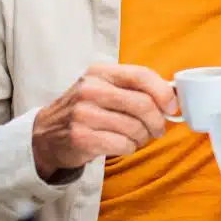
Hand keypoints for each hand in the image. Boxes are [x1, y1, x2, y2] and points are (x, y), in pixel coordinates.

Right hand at [31, 64, 175, 180]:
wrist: (46, 134)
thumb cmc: (86, 110)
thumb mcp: (104, 89)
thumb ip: (134, 88)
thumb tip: (174, 96)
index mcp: (100, 72)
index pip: (142, 75)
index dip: (163, 92)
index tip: (172, 107)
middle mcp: (90, 90)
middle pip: (143, 104)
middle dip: (157, 121)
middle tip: (158, 129)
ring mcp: (83, 114)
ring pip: (135, 128)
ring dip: (143, 137)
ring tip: (137, 138)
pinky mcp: (81, 137)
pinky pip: (123, 144)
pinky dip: (130, 148)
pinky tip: (123, 146)